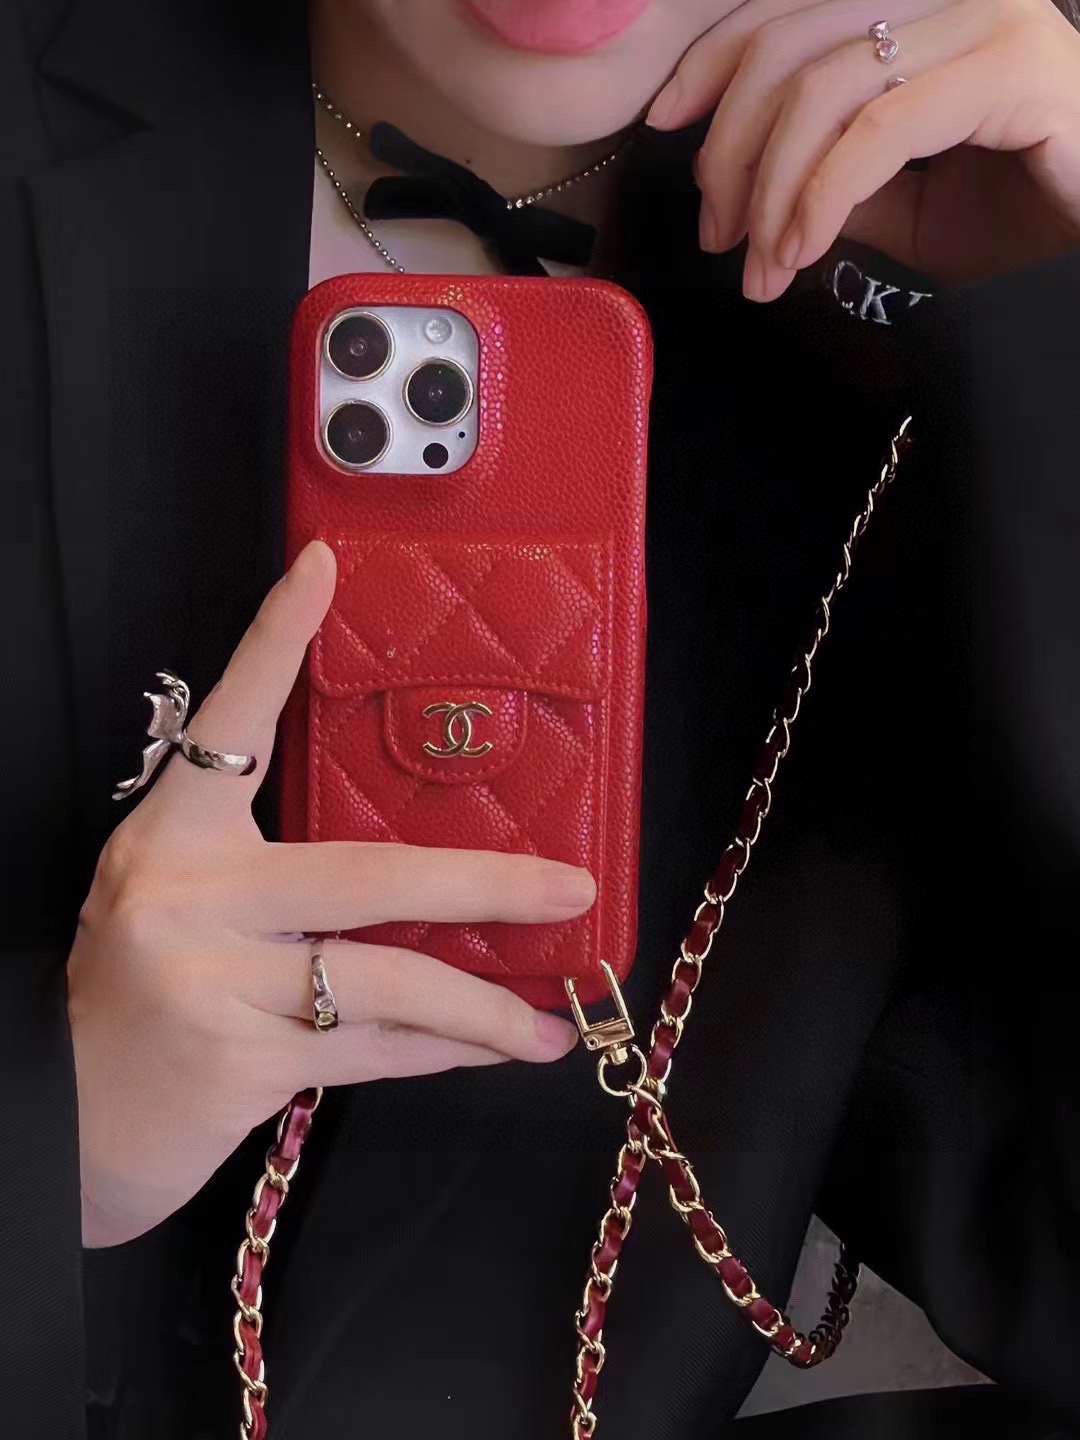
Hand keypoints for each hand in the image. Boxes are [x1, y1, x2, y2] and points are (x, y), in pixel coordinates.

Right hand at [69, 541, 589, 1247]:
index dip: (275, 643)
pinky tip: (490, 1049)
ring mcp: (214, 984)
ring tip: (549, 1023)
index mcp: (174, 837)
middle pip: (365, 874)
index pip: (231, 722)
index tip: (323, 568)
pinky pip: (372, 1050)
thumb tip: (427, 873)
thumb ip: (273, 874)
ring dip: (483, 1009)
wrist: (66, 1117)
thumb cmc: (143, 992)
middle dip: (484, 883)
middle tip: (573, 886)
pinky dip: (439, 1051)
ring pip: (387, 983)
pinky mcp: (241, 1066)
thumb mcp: (188, 905)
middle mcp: (189, 897)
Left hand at [647, 0, 1079, 299]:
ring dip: (773, 192)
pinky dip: (823, 197)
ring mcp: (986, 19)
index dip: (712, 58)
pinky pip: (880, 130)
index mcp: (915, 2)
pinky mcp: (1012, 70)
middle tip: (718, 236)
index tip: (664, 121)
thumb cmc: (1013, 216)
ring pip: (824, 88)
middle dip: (732, 150)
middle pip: (789, 46)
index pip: (788, 6)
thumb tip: (746, 185)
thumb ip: (826, 177)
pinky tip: (802, 252)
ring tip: (760, 268)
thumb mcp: (896, 203)